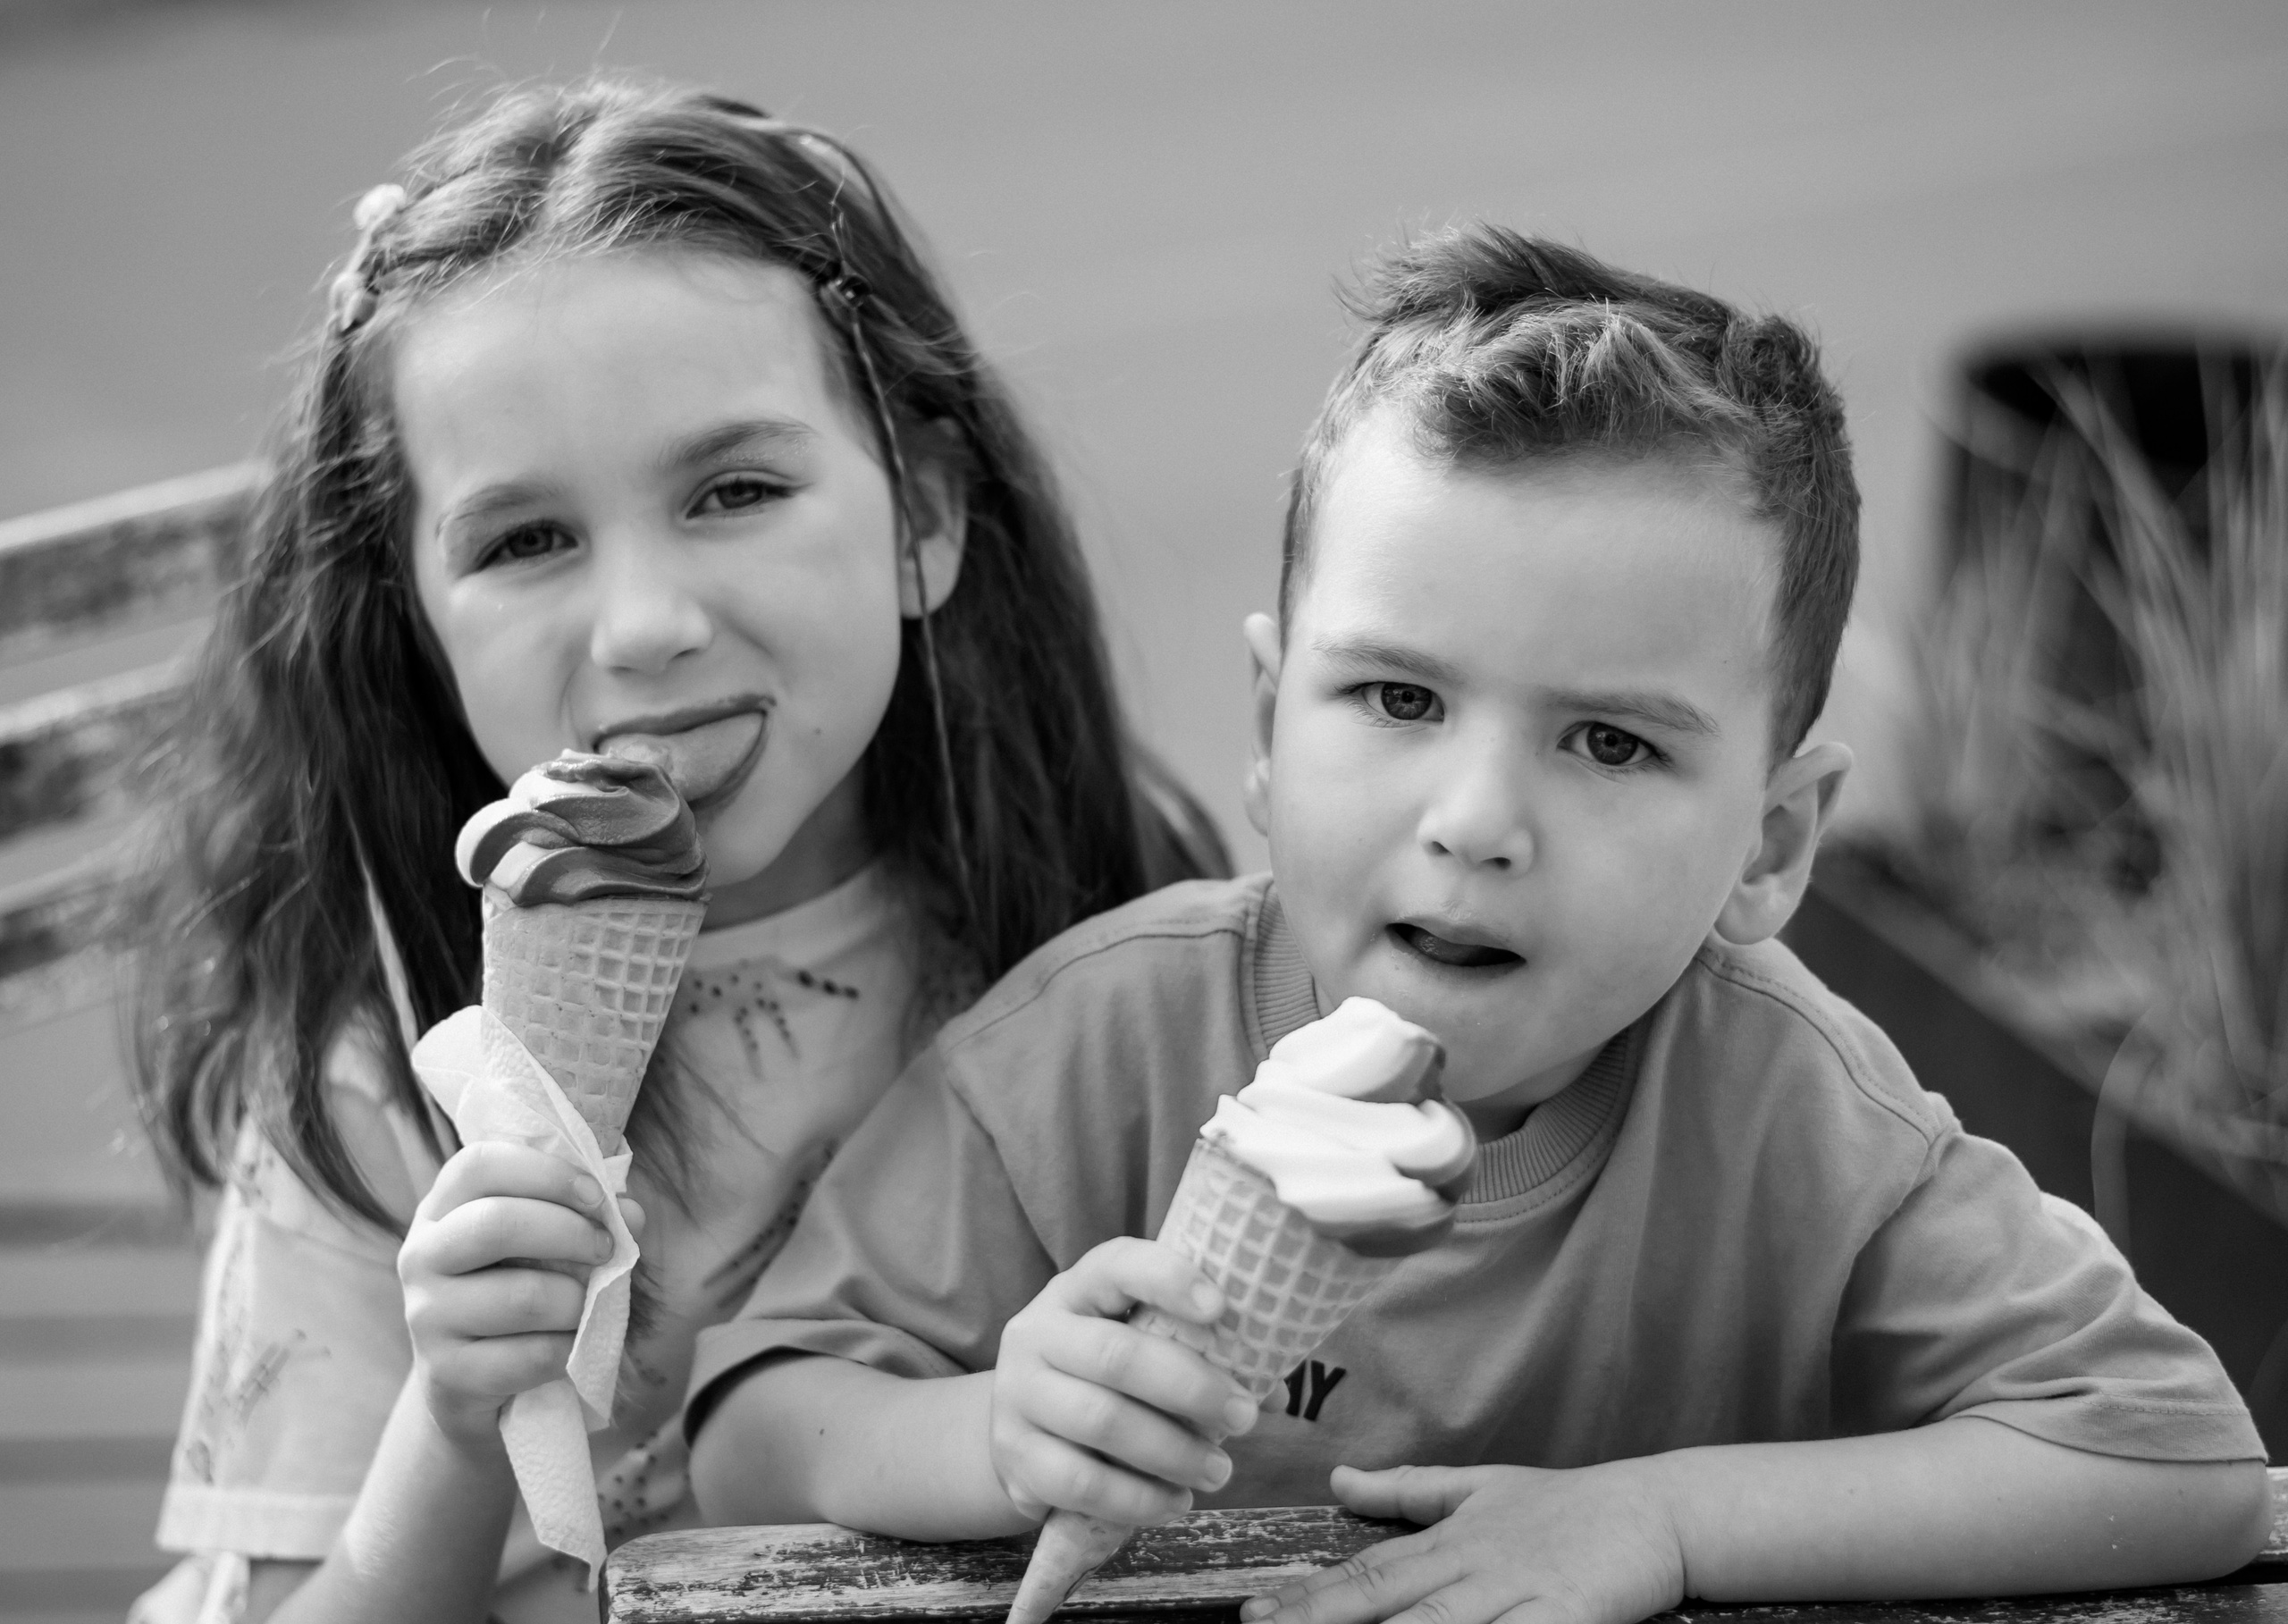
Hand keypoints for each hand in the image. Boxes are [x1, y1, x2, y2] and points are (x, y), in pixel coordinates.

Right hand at [398, 1141, 644, 1447]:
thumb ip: (584, 1216)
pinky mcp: (445, 1373)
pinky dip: (568, 1349)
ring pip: (523, 1297)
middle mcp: (420, 1256)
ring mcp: (425, 1317)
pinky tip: (568, 1346)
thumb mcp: (540, 1244)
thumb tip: (632, 1214)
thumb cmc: (513, 1291)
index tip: (596, 1196)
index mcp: (441, 1209)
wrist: (469, 1383)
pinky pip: (531, 1355)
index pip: (480, 1165)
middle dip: (571, 1233)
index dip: (547, 1172)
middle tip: (606, 1249)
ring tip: (586, 1306)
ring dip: (577, 1301)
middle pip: (496, 1224)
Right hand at [990, 1236, 1260, 1524]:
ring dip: (1173, 1452)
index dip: (1168, 1279)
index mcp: (1075, 1290)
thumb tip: (1273, 1393)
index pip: (1117, 1265)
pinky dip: (1138, 1499)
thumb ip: (1195, 1355)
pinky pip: (1081, 1483)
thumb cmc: (1098, 1377)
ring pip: (1102, 1423)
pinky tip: (1174, 1503)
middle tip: (1244, 1417)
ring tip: (1220, 1472)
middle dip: (1192, 1388)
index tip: (1220, 1307)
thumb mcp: (1134, 1345)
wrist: (1017, 1427)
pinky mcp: (1014, 1457)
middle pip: (1116, 1355)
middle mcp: (1035, 1332)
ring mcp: (1017, 1395)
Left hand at [1240, 1463, 1686, 1623]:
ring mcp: (1516, 1592)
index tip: (1253, 1616)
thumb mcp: (1482, 1486)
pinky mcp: (1564, 1616)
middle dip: (1320, 1621)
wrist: (1657, 1510)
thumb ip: (1409, 1490)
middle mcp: (1471, 1565)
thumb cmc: (1568, 1506)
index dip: (1308, 1598)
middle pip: (1384, 1602)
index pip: (1364, 1574)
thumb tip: (1339, 1480)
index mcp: (1450, 1540)